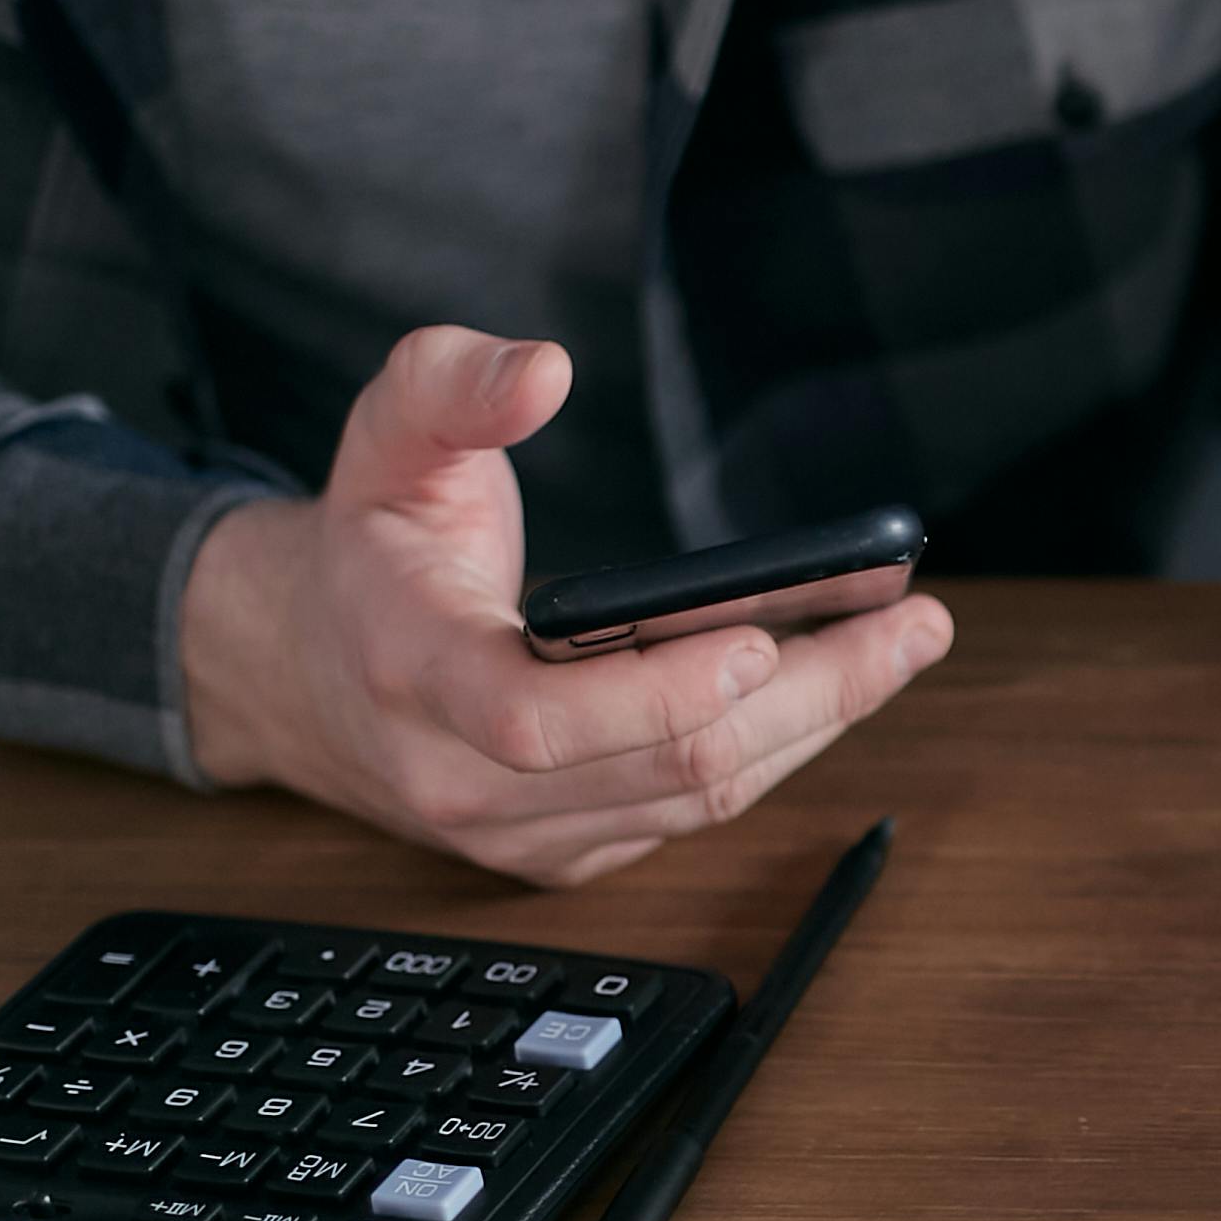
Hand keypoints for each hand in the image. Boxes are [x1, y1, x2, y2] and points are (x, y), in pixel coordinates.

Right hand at [180, 326, 953, 885]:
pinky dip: (777, 750)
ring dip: (820, 724)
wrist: (307, 673)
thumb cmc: (370, 547)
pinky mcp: (566, 851)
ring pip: (699, 798)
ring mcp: (518, 830)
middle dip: (811, 695)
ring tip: (903, 643)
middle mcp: (461, 774)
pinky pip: (693, 813)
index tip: (762, 636)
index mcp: (411, 669)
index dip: (659, 691)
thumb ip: (452, 385)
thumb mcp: (385, 439)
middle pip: (668, 763)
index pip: (539, 721)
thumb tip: (543, 370)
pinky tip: (834, 686)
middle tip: (913, 624)